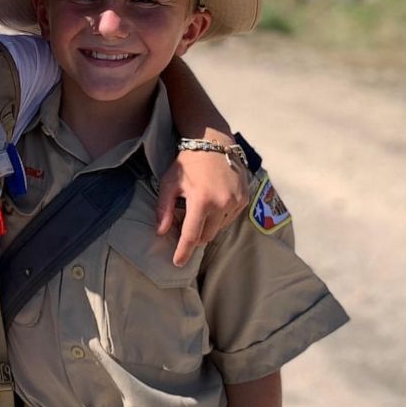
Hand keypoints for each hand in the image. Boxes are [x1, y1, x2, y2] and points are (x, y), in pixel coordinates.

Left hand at [155, 143, 247, 265]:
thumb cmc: (188, 164)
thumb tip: (160, 232)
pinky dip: (219, 216)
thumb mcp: (169, 183)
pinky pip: (230, 218)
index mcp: (201, 200)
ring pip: (219, 228)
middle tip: (186, 221)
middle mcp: (222, 203)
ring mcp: (236, 202)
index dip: (183, 251)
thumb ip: (164, 208)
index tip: (178, 263)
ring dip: (208, 225)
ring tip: (200, 206)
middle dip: (195, 235)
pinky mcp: (245, 199)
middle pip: (206, 235)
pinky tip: (213, 201)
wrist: (214, 143)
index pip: (191, 235)